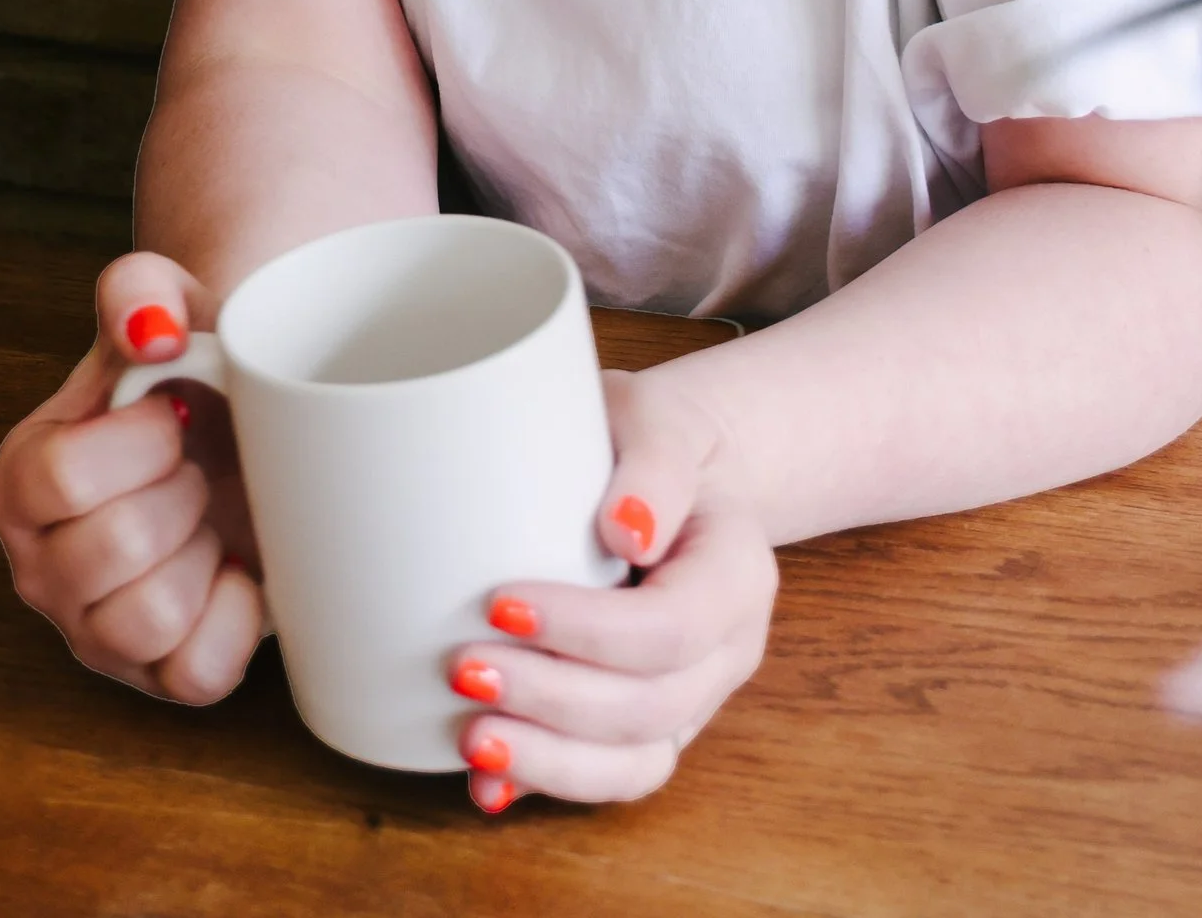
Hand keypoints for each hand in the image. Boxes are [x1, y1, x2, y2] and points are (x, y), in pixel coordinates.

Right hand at [0, 252, 267, 703]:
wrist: (240, 428)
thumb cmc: (190, 373)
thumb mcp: (166, 309)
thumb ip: (139, 291)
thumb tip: (152, 331)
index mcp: (18, 483)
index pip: (62, 477)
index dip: (141, 439)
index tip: (172, 413)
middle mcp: (38, 569)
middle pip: (112, 547)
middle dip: (181, 490)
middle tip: (194, 466)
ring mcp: (93, 635)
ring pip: (148, 619)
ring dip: (203, 553)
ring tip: (206, 518)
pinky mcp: (156, 680)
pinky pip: (199, 674)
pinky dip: (236, 616)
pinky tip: (235, 569)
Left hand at [447, 364, 778, 811]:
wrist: (680, 472)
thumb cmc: (658, 438)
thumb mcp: (659, 415)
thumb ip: (654, 458)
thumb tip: (625, 529)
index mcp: (738, 573)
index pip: (672, 627)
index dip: (587, 632)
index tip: (501, 604)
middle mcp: (727, 649)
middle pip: (650, 706)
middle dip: (551, 701)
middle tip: (463, 669)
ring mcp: (693, 696)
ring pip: (637, 762)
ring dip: (550, 761)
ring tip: (472, 738)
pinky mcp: (651, 723)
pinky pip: (613, 775)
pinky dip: (550, 783)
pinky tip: (488, 786)